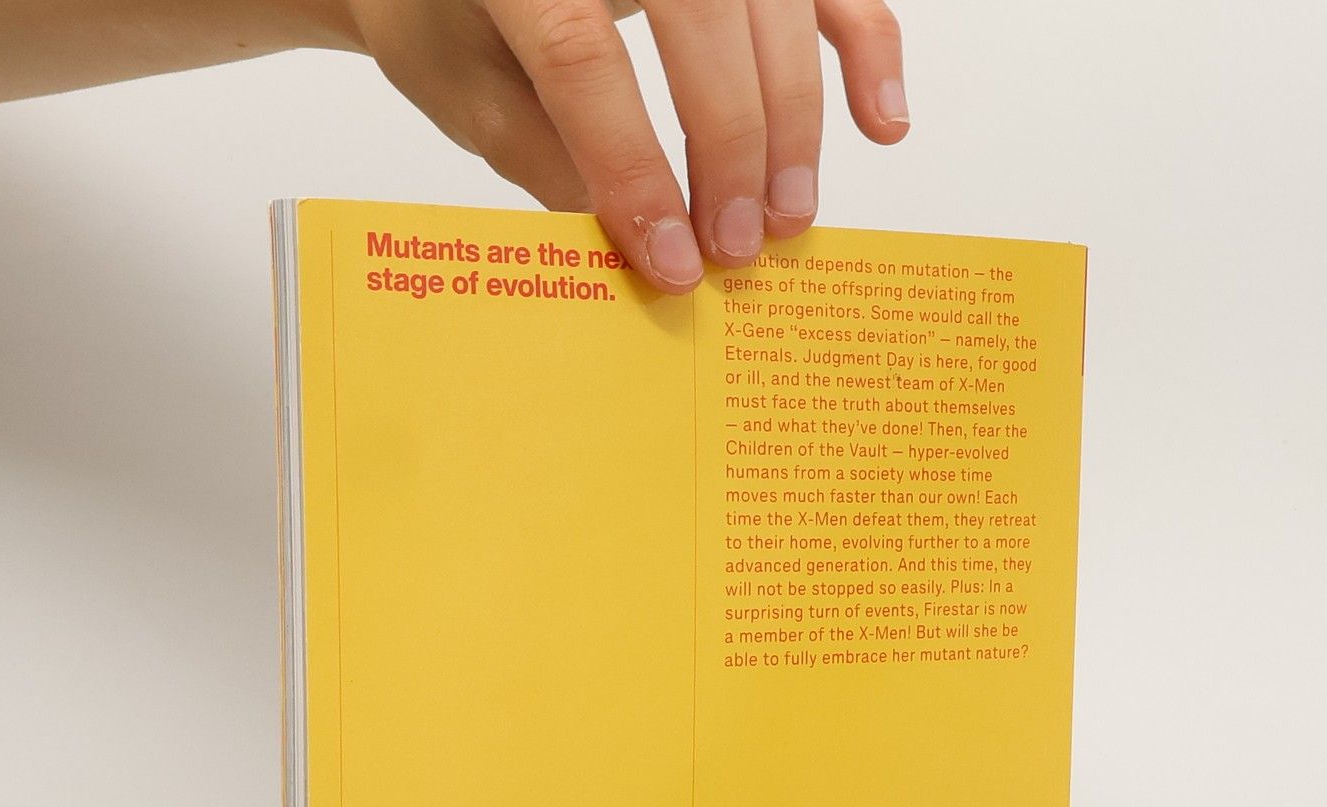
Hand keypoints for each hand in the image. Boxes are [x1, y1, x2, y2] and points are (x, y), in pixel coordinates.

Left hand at [328, 0, 909, 291]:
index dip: (632, 169)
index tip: (670, 261)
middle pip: (699, 19)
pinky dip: (864, 46)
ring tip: (785, 219)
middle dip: (728, 145)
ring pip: (773, 3)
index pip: (584, 58)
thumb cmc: (449, 9)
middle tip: (735, 248)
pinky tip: (878, 124)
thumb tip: (639, 246)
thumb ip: (547, 157)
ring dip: (793, 118)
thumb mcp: (463, 87)